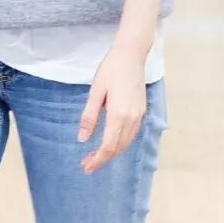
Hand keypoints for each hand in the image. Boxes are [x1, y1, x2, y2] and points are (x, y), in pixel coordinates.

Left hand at [77, 43, 147, 175]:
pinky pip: (131, 134)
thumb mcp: (95, 92)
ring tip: (95, 156)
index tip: (86, 167)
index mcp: (118, 114)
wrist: (131, 55)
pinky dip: (120, 143)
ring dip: (111, 152)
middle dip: (102, 159)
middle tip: (86, 164)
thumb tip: (82, 139)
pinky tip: (110, 142)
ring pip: (126, 143)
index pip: (108, 146)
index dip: (97, 160)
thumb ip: (89, 117)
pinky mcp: (141, 111)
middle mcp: (132, 118)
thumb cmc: (110, 70)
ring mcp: (139, 115)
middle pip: (118, 148)